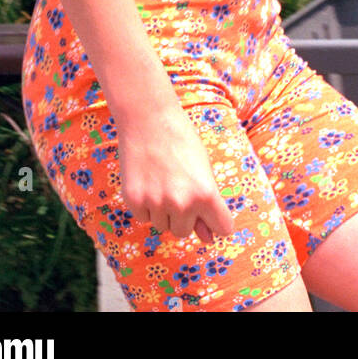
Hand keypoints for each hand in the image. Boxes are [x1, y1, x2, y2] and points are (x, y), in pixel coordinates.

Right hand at [117, 102, 235, 243]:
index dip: (216, 222)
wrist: (149, 118)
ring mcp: (157, 204)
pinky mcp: (134, 201)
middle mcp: (182, 204)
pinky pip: (144, 217)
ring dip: (163, 210)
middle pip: (184, 232)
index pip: (223, 229)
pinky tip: (147, 179)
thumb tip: (208, 240)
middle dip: (182, 216)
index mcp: (207, 194)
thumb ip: (207, 205)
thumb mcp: (203, 170)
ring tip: (161, 179)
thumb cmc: (182, 141)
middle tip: (177, 185)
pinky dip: (145, 204)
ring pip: (163, 225)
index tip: (210, 214)